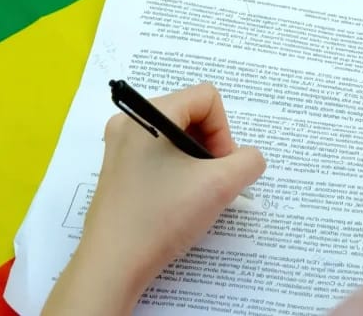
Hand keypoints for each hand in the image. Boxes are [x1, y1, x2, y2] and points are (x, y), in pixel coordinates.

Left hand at [43, 83, 265, 314]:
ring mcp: (120, 147)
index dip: (224, 131)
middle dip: (211, 146)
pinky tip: (178, 201)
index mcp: (149, 114)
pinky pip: (160, 155)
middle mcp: (129, 122)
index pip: (206, 97)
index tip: (220, 167)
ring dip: (197, 161)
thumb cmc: (163, 217)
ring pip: (177, 137)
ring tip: (197, 194)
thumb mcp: (220, 186)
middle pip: (191, 114)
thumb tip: (246, 159)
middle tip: (213, 182)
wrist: (113, 264)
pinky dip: (179, 171)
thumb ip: (248, 162)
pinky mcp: (118, 170)